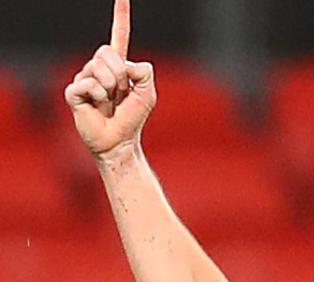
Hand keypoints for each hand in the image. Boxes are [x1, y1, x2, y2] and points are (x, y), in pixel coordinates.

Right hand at [64, 0, 156, 162]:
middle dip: (119, 73)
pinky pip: (87, 83)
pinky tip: (97, 105)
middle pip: (107, 52)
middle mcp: (97, 68)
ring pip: (98, 68)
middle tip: (120, 93)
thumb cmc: (132, 118)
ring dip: (110, 87)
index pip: (119, 36)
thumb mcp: (148, 94)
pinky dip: (98, 95)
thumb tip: (128, 64)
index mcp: (117, 65)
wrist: (119, 141)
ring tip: (109, 101)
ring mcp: (83, 78)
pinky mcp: (73, 92)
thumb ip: (144, 73)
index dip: (120, 16)